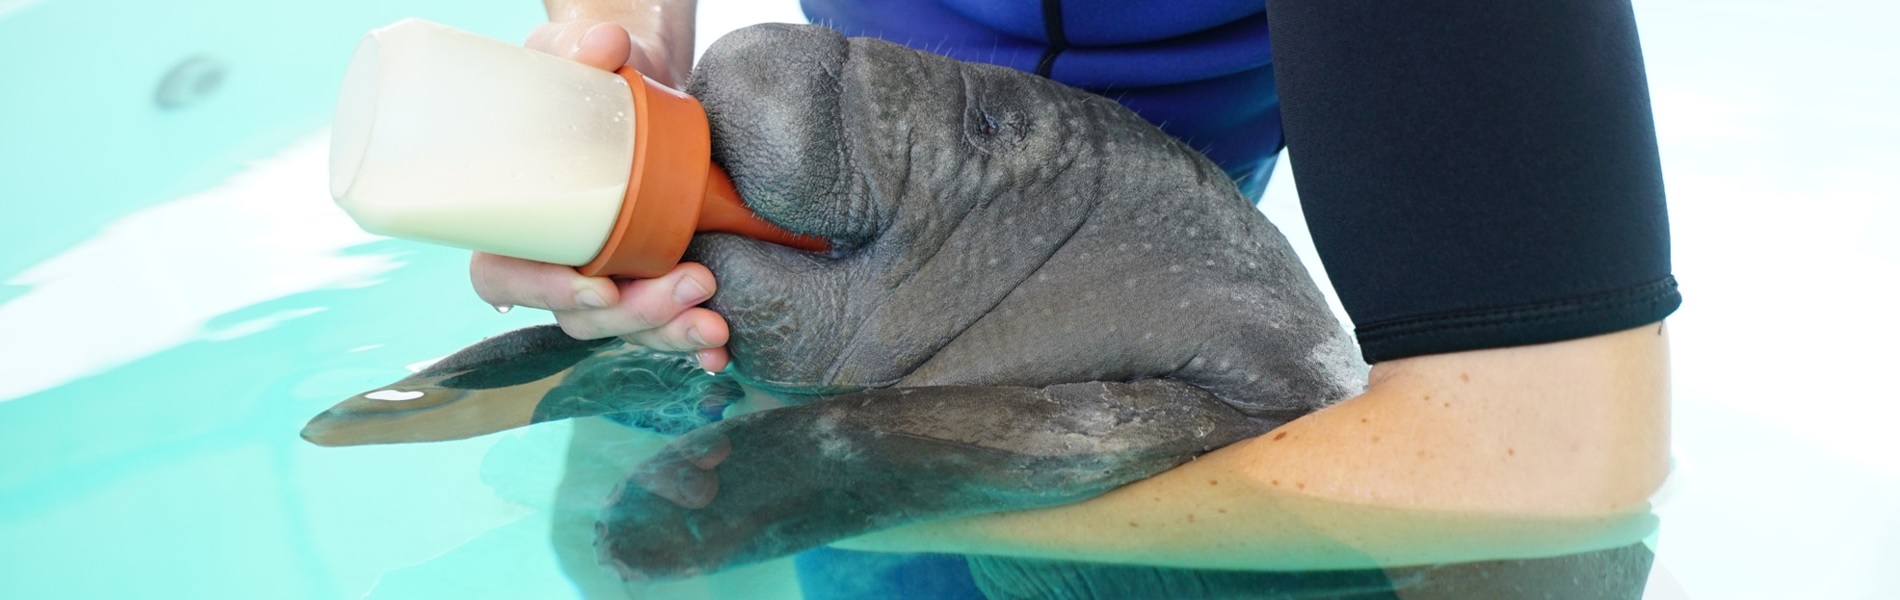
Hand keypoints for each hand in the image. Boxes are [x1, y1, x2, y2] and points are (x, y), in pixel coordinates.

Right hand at [470, 19, 726, 370]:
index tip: (598, 288)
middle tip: (694, 285)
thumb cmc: (580, 77)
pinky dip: (688, 345)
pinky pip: (656, 326)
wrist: (631, 86)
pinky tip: (720, 352)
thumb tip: (606, 43)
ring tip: (716, 325)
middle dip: (637, 314)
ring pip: (623, 327)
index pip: (503, 275)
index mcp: (511, 218)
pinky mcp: (640, 279)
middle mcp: (551, 258)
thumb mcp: (571, 58)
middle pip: (578, 314)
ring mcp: (598, 276)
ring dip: (669, 333)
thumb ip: (581, 50)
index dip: (544, 290)